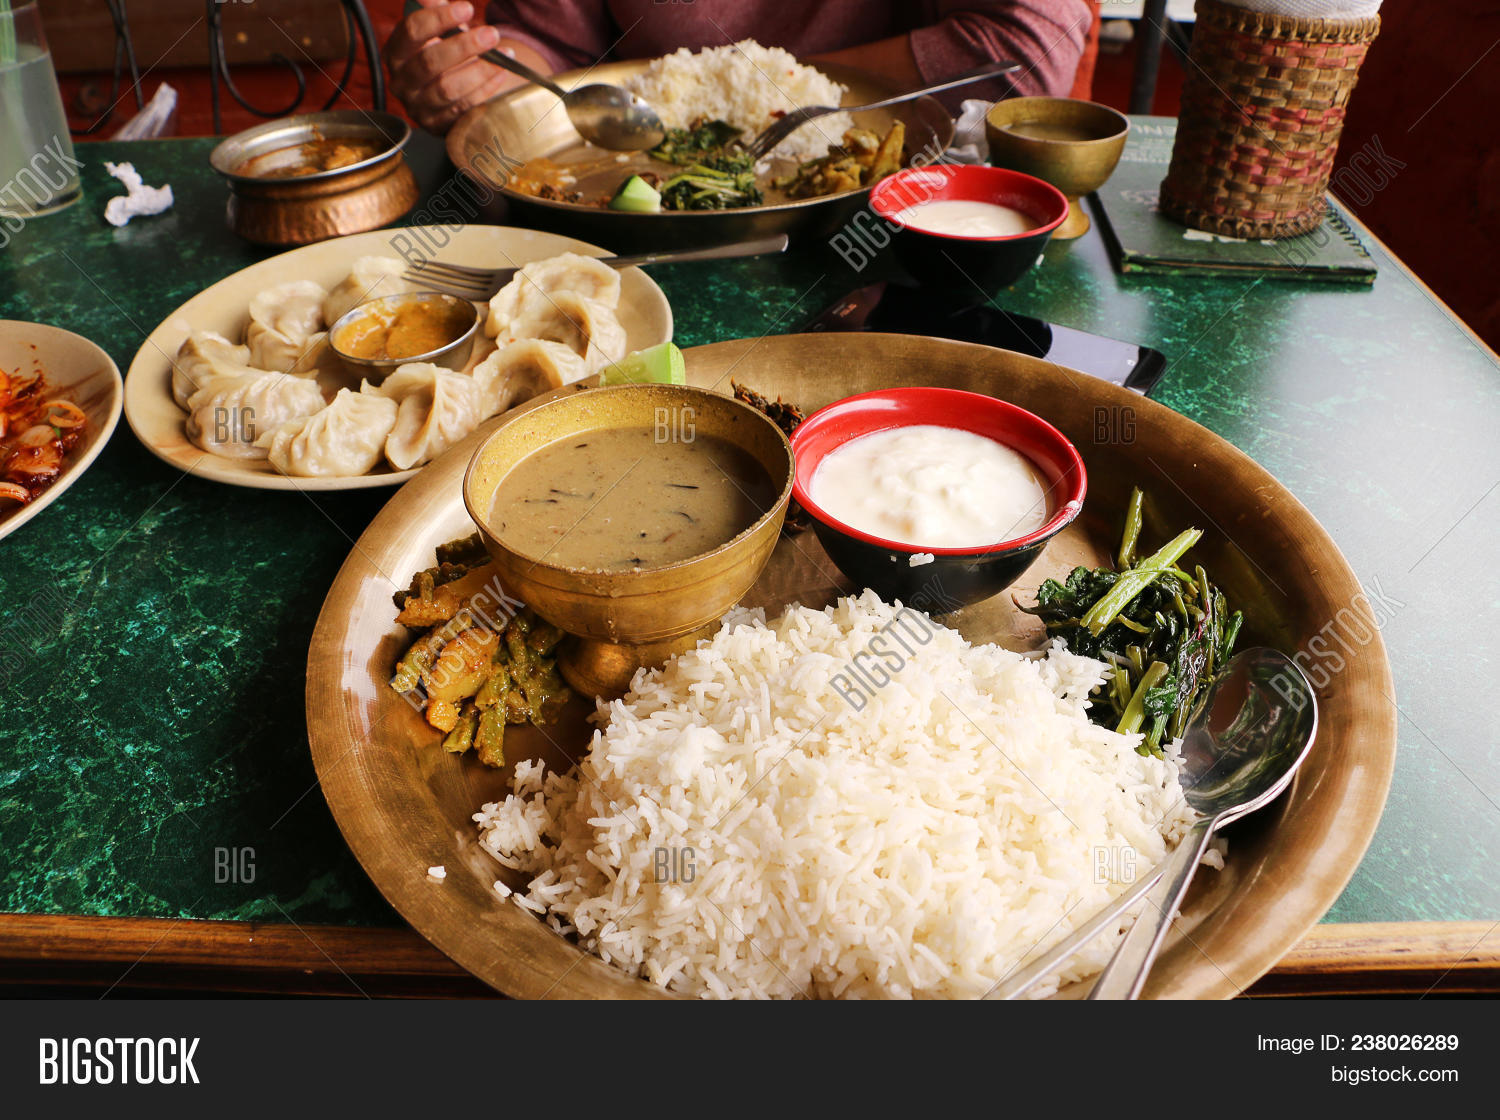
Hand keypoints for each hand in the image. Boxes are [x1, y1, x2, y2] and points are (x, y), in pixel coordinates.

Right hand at [384, 1, 519, 134]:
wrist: (444, 92)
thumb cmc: (440, 54)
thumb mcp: (434, 31)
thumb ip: (434, 11)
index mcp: (395, 52)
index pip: (412, 32)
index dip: (439, 18)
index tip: (467, 8)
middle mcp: (401, 81)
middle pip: (429, 62)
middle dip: (463, 46)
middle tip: (491, 33)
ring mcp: (418, 106)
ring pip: (448, 88)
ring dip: (479, 70)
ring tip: (503, 55)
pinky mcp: (437, 125)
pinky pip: (464, 107)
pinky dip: (485, 89)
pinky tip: (501, 73)